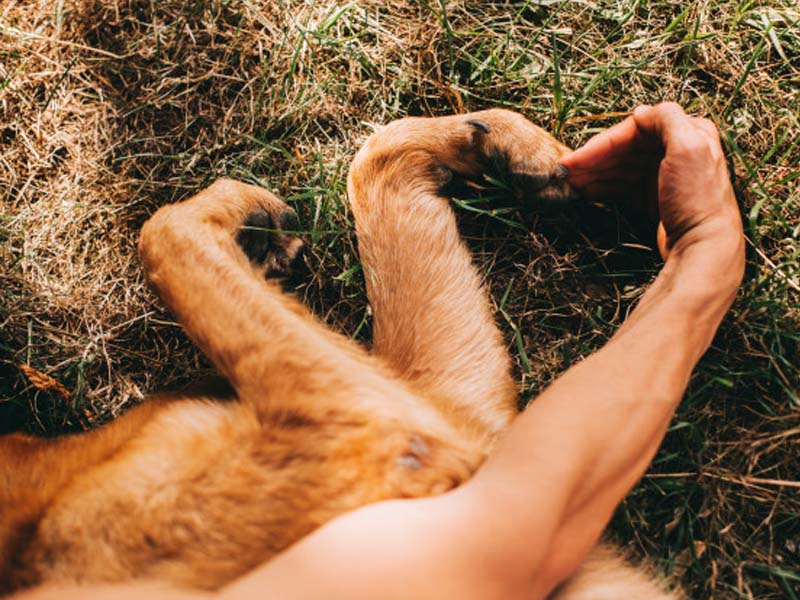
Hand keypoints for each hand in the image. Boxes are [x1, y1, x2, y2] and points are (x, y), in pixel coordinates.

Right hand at [560, 103, 743, 282]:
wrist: (704, 246)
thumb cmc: (697, 198)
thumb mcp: (689, 147)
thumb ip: (667, 119)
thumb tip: (640, 111)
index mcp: (688, 133)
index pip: (636, 130)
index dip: (603, 143)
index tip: (577, 157)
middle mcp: (677, 152)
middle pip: (626, 149)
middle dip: (594, 160)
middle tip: (565, 172)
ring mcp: (665, 177)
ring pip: (622, 168)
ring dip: (595, 174)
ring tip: (570, 184)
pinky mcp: (656, 199)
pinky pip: (624, 187)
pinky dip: (605, 188)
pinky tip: (587, 193)